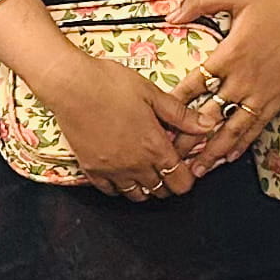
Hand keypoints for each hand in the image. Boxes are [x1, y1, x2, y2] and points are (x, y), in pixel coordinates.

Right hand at [21, 44, 206, 201]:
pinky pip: (110, 191)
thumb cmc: (111, 84)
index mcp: (154, 147)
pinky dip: (120, 187)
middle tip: (166, 167)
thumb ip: (181, 115)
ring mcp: (112, 170)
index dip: (187, 177)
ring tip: (146, 171)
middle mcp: (135, 165)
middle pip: (160, 191)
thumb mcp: (152, 94)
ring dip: (145, 187)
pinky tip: (122, 174)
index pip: (180, 180)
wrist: (71, 85)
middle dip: (168, 183)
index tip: (185, 167)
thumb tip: (208, 125)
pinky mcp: (91, 169)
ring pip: (136, 195)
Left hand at [157, 0, 279, 179]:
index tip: (160, 119)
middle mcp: (246, 78)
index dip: (175, 105)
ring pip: (234, 129)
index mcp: (231, 54)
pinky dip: (242, 143)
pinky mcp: (279, 96)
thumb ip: (198, 3)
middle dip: (189, 139)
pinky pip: (257, 126)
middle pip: (211, 116)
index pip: (195, 86)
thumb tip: (172, 14)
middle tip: (171, 155)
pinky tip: (230, 154)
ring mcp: (264, 90)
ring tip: (198, 167)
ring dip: (214, 150)